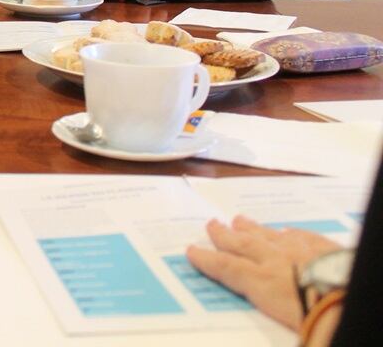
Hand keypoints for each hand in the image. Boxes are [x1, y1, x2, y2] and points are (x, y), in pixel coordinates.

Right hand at [185, 215, 342, 331]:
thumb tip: (261, 317)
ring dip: (252, 228)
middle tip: (212, 224)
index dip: (207, 260)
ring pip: (270, 235)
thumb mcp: (282, 324)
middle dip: (225, 236)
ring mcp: (302, 251)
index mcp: (263, 281)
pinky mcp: (326, 248)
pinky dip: (289, 233)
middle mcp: (277, 261)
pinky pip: (302, 236)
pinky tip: (285, 231)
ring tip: (239, 219)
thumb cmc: (318, 319)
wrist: (354, 300)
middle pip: (244, 244)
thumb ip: (268, 309)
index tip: (191, 251)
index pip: (228, 268)